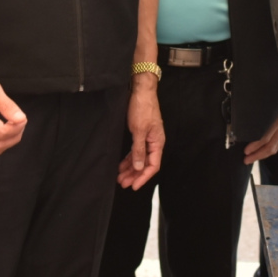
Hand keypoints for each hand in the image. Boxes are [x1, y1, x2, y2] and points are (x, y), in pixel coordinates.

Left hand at [117, 72, 163, 189]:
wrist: (141, 90)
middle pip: (145, 164)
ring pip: (139, 158)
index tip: (133, 186)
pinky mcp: (140, 134)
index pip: (153, 166)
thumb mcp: (139, 130)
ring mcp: (147, 138)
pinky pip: (135, 151)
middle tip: (123, 183)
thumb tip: (138, 166)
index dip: (143, 177)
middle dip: (134, 175)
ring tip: (120, 177)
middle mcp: (154, 142)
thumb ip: (138, 150)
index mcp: (157, 142)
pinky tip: (121, 165)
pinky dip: (129, 158)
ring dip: (130, 168)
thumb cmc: (143, 108)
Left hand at [243, 95, 277, 164]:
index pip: (265, 138)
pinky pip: (277, 144)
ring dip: (262, 155)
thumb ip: (257, 114)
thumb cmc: (277, 96)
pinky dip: (268, 150)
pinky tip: (261, 152)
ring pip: (275, 148)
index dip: (255, 146)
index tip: (246, 151)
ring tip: (252, 158)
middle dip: (257, 155)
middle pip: (270, 147)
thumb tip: (243, 123)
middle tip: (246, 159)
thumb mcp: (267, 103)